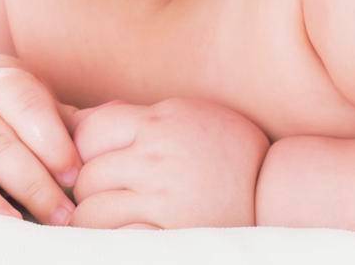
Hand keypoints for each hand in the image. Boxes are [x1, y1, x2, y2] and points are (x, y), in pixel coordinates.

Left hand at [65, 96, 269, 228]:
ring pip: (91, 212)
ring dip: (91, 219)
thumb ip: (139, 117)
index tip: (86, 164)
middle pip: (86, 174)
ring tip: (104, 221)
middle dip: (85, 189)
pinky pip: (115, 240)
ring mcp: (161, 199)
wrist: (273, 190)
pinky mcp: (167, 234)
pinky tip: (118, 237)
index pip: (90, 131)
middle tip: (94, 198)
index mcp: (160, 123)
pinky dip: (109, 240)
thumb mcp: (187, 115)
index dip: (80, 149)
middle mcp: (156, 159)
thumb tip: (81, 118)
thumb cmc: (227, 149)